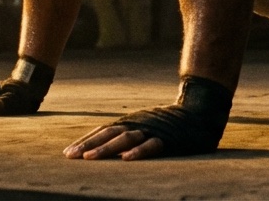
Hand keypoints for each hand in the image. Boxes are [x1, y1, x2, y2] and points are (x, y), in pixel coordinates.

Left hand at [63, 76, 232, 160]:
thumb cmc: (170, 123)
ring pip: (125, 139)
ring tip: (89, 159)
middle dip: (88, 145)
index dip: (85, 141)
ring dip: (106, 148)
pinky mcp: (168, 138)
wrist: (200, 110)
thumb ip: (129, 135)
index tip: (68, 153)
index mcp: (131, 122)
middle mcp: (138, 124)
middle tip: (70, 156)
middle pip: (109, 134)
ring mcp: (152, 130)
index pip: (103, 131)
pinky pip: (152, 145)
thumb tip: (106, 148)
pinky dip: (138, 152)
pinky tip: (126, 160)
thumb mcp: (145, 126)